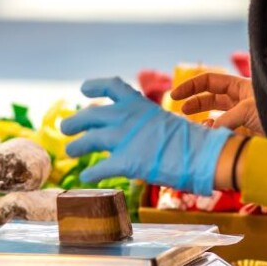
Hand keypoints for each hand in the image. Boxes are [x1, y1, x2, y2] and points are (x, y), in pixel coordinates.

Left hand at [62, 77, 231, 195]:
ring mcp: (123, 138)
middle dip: (74, 121)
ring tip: (70, 151)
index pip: (111, 86)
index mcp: (138, 103)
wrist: (200, 153)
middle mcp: (125, 117)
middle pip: (90, 115)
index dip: (94, 86)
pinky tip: (86, 179)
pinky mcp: (124, 161)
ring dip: (76, 146)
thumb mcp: (163, 120)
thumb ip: (144, 123)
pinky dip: (91, 174)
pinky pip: (99, 168)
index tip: (84, 89)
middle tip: (65, 128)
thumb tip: (135, 133)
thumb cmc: (190, 140)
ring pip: (88, 140)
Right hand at [171, 72, 262, 135]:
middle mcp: (240, 101)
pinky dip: (215, 136)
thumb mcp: (247, 110)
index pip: (210, 81)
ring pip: (216, 119)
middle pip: (210, 99)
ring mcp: (243, 118)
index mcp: (240, 87)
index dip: (191, 86)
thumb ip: (224, 120)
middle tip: (180, 113)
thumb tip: (205, 132)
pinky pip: (225, 134)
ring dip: (204, 123)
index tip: (174, 95)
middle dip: (194, 104)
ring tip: (196, 130)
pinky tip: (211, 139)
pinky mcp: (246, 134)